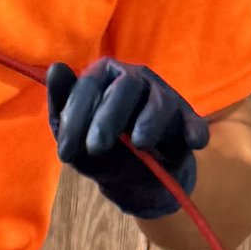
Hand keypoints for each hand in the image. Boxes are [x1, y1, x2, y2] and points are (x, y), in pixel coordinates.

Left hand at [45, 58, 208, 218]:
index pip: (91, 84)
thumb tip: (56, 68)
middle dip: (108, 117)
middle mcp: (136, 80)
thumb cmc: (102, 150)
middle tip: (96, 148)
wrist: (138, 181)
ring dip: (149, 122)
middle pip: (127, 85)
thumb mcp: (75, 138)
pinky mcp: (186, 122)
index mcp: (105, 77)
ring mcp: (164, 98)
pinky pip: (192, 122)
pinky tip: (193, 142)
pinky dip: (193, 130)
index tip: (65, 153)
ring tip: (140, 144)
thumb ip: (62, 108)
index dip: (77, 116)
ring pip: (160, 101)